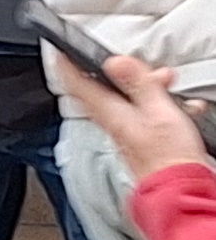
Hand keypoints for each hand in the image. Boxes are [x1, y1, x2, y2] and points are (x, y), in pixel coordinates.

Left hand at [61, 51, 213, 181]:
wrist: (180, 189)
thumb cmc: (169, 158)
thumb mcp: (157, 111)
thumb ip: (137, 84)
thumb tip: (114, 62)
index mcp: (108, 112)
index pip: (76, 84)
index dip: (65, 64)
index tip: (58, 49)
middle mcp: (111, 122)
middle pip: (103, 89)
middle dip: (123, 72)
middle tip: (138, 64)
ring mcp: (124, 131)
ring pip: (126, 99)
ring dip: (146, 87)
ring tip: (165, 82)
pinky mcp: (139, 139)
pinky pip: (142, 113)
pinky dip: (158, 104)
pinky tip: (177, 106)